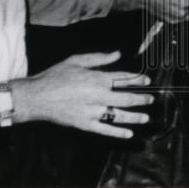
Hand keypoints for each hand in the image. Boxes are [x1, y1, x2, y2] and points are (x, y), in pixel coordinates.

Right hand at [15, 51, 152, 137]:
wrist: (37, 97)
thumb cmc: (55, 76)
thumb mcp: (77, 60)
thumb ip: (100, 58)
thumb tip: (118, 54)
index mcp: (97, 78)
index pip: (123, 79)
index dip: (137, 80)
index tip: (147, 81)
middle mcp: (98, 95)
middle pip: (126, 98)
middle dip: (141, 99)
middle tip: (151, 99)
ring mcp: (92, 112)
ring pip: (119, 116)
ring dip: (135, 117)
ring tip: (146, 118)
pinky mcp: (85, 125)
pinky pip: (105, 130)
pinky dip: (118, 132)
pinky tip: (128, 134)